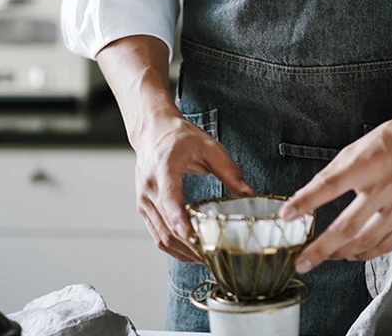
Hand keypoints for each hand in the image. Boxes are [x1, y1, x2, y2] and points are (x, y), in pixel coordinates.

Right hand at [134, 108, 252, 261]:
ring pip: (160, 238)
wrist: (152, 131)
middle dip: (190, 247)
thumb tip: (248, 193)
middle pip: (167, 228)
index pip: (170, 201)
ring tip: (207, 260)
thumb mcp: (209, 146)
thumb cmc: (179, 137)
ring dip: (182, 253)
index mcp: (163, 170)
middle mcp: (149, 189)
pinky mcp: (144, 209)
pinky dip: (174, 248)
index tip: (193, 237)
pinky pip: (157, 235)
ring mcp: (143, 202)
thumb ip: (229, 170)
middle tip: (214, 258)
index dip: (180, 222)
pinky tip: (192, 251)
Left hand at [279, 100, 391, 271]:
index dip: (305, 202)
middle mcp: (385, 184)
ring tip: (326, 256)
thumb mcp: (360, 144)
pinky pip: (389, 243)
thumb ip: (337, 170)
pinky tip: (354, 253)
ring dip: (342, 253)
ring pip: (367, 239)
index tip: (287, 216)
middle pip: (348, 225)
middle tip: (303, 261)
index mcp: (367, 162)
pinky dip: (368, 252)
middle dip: (321, 247)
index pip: (329, 185)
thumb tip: (310, 194)